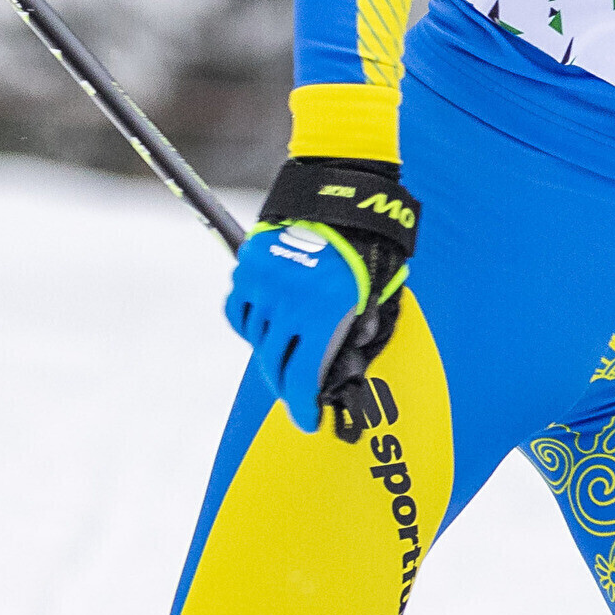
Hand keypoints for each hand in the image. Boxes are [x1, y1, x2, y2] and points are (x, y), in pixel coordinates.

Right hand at [225, 157, 420, 439]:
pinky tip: (266, 323)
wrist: (341, 193)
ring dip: (268, 350)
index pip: (304, 379)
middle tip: (296, 394)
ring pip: (255, 339)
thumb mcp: (375, 293)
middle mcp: (290, 302)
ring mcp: (265, 284)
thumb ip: (358, 334)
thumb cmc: (367, 246)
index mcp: (325, 312)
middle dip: (286, 386)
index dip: (303, 408)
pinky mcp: (248, 266)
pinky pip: (239, 311)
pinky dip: (249, 322)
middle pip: (276, 364)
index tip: (307, 422)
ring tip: (286, 346)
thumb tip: (344, 375)